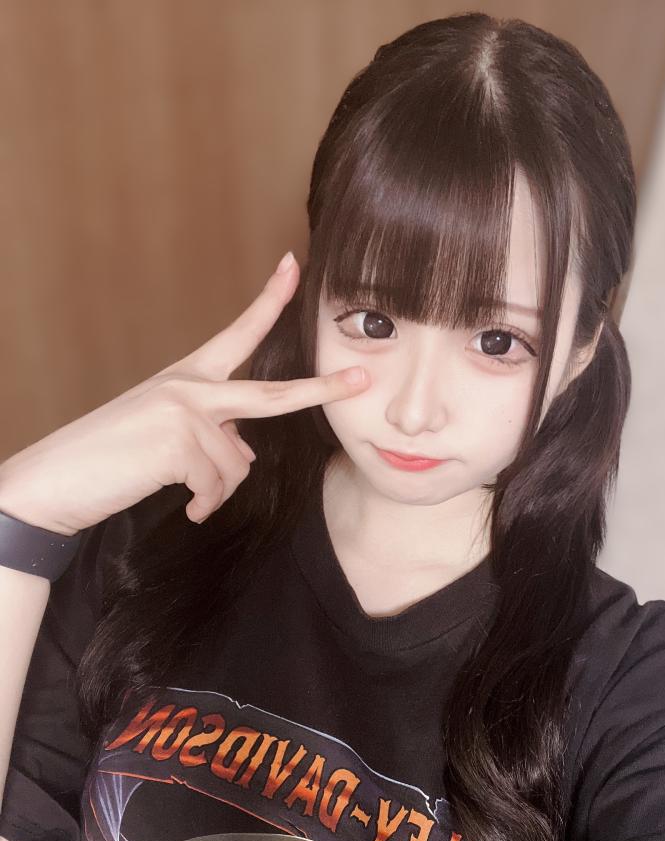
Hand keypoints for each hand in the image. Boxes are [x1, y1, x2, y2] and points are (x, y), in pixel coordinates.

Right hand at [0, 251, 368, 535]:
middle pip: (271, 394)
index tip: (293, 265)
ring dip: (217, 491)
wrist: (59, 478)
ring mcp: (185, 412)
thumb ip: (213, 435)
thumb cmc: (114, 458)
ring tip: (185, 494)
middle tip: (360, 381)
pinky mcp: (178, 443)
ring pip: (239, 466)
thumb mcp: (169, 439)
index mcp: (189, 377)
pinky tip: (183, 507)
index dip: (269, 300)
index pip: (238, 333)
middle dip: (321, 390)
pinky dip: (203, 505)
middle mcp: (191, 386)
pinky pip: (218, 486)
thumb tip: (248, 455)